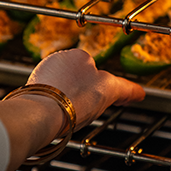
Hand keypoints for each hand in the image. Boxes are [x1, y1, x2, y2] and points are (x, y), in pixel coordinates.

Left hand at [27, 48, 144, 129]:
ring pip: (62, 87)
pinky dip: (53, 105)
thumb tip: (139, 92)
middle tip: (87, 108)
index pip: (96, 70)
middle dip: (83, 92)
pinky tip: (57, 114)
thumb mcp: (109, 91)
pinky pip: (47, 96)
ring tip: (71, 113)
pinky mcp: (31, 87)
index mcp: (79, 55)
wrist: (43, 113)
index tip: (101, 100)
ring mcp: (43, 72)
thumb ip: (126, 90)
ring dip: (68, 98)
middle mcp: (59, 59)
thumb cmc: (75, 98)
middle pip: (78, 78)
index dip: (102, 88)